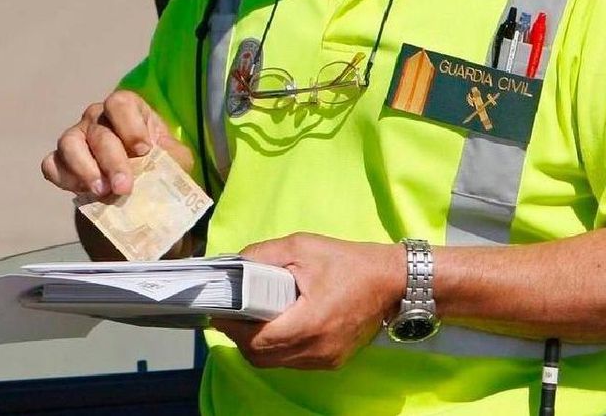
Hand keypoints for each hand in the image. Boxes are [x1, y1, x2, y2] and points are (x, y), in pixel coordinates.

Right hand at [41, 90, 192, 197]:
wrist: (137, 188)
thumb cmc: (156, 163)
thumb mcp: (174, 158)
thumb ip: (173, 157)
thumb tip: (165, 165)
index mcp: (126, 109)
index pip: (120, 103)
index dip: (130, 126)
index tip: (144, 150)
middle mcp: (96, 118)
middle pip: (99, 132)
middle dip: (112, 161)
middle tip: (123, 188)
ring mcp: (75, 137)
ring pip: (69, 143)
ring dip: (85, 168)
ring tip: (101, 191)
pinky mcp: (60, 160)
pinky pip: (51, 164)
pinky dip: (64, 178)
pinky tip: (83, 192)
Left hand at [211, 233, 403, 369]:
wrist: (392, 281)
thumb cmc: (347, 262)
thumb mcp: (301, 248)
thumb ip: (262, 255)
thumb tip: (232, 264)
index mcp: (310, 322)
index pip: (257, 340)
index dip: (232, 327)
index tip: (219, 312)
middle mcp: (318, 349)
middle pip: (261, 357)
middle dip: (239, 337)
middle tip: (231, 314)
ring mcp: (326, 359)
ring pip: (275, 362)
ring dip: (256, 345)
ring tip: (250, 318)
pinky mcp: (332, 361)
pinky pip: (292, 361)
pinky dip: (276, 348)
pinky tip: (274, 325)